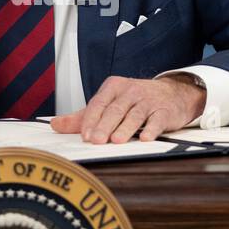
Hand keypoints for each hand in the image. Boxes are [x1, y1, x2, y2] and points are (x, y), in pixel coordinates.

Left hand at [50, 74, 205, 143]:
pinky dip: (151, 129)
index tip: (84, 135)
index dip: (91, 119)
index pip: (99, 103)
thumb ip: (83, 116)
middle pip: (115, 109)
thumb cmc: (135, 100)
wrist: (173, 94)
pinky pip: (157, 120)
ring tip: (116, 141)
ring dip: (125, 128)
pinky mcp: (164, 111)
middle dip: (104, 125)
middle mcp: (131, 91)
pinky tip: (145, 138)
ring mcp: (149, 100)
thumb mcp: (109, 103)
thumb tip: (55, 124)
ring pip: (135, 115)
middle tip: (95, 140)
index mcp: (114, 87)